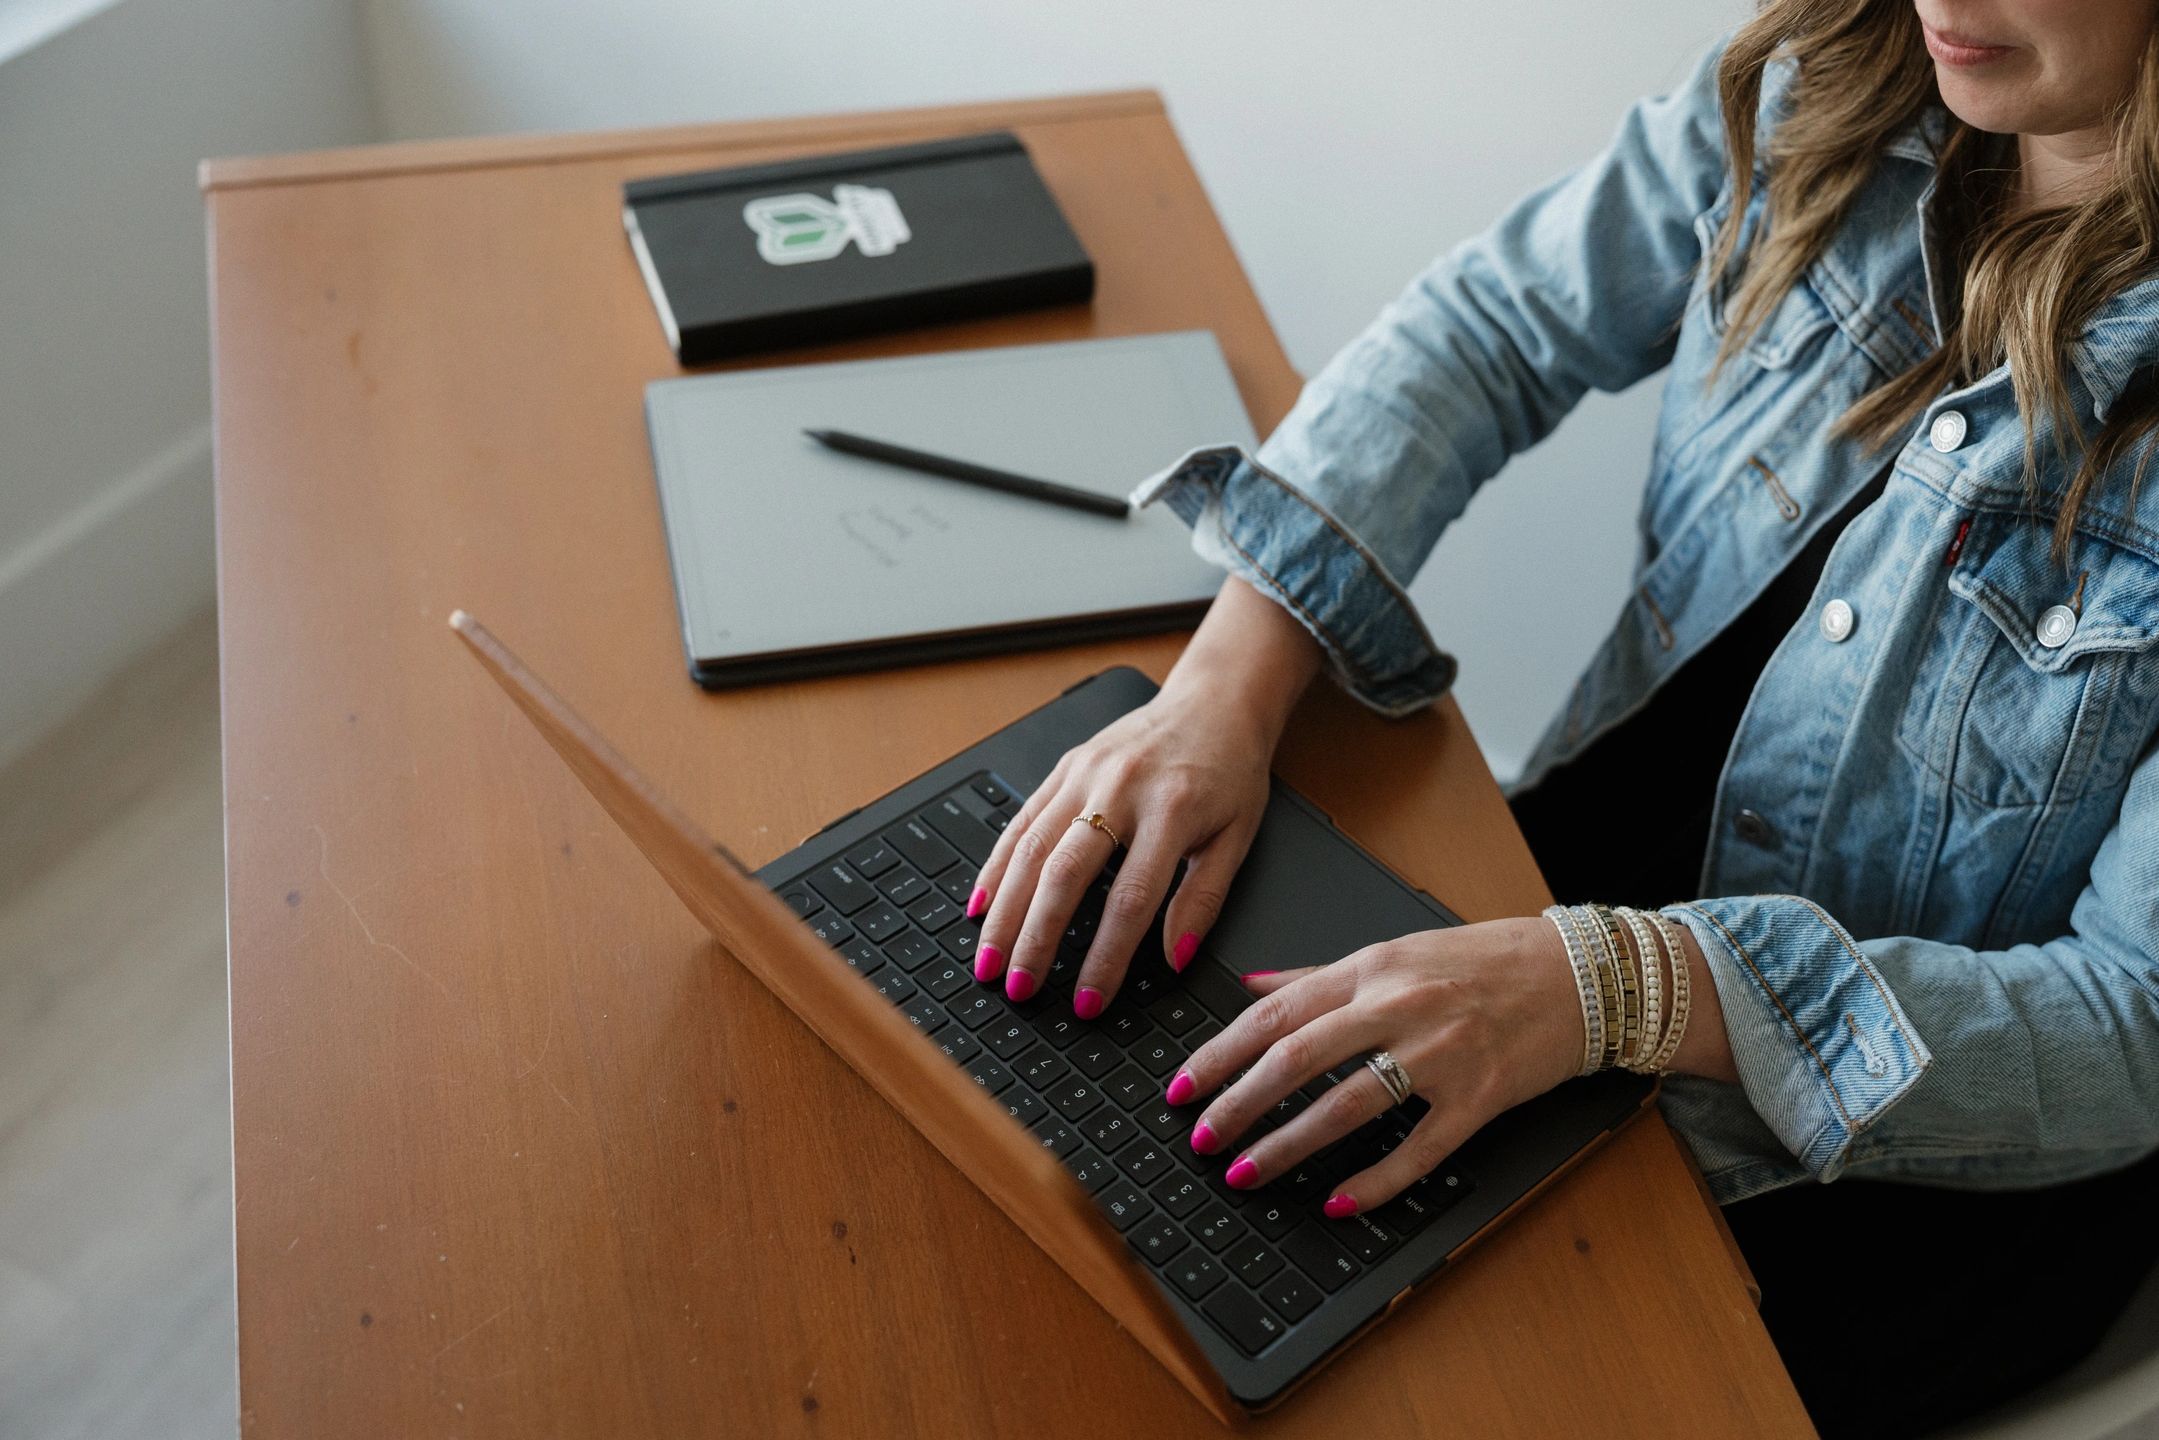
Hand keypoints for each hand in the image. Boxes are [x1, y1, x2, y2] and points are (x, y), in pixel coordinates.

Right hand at [968, 683, 1273, 1009]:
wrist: (1214, 701)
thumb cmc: (1230, 771)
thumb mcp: (1237, 837)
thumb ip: (1204, 900)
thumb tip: (1175, 959)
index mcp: (1173, 810)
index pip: (1132, 900)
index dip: (1106, 956)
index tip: (1088, 1000)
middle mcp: (1121, 788)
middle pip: (1066, 874)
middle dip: (1036, 937)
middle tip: (1018, 987)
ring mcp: (1086, 774)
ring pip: (1032, 848)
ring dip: (1005, 910)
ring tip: (988, 959)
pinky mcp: (1065, 767)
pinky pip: (1021, 820)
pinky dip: (996, 866)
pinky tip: (981, 904)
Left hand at [1167, 917, 1585, 1214]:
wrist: (1577, 975)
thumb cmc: (1484, 961)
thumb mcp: (1393, 951)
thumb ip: (1317, 975)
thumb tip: (1247, 985)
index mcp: (1370, 969)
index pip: (1274, 1014)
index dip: (1219, 1054)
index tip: (1183, 1086)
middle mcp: (1398, 1008)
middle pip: (1296, 1060)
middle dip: (1239, 1104)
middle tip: (1203, 1138)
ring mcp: (1439, 1054)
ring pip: (1346, 1107)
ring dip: (1287, 1146)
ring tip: (1247, 1173)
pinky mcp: (1478, 1098)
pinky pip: (1416, 1149)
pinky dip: (1374, 1181)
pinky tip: (1337, 1201)